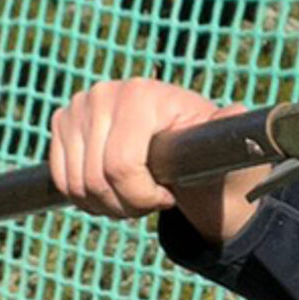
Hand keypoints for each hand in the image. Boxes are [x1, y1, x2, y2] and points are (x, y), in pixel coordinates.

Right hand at [48, 76, 230, 221]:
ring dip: (106, 206)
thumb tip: (237, 111)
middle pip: (96, 179)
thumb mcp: (222, 152)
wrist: (179, 153)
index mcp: (142, 94)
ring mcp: (79, 106)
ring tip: (134, 197)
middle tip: (151, 202)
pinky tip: (110, 192)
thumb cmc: (206, 157)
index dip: (143, 197)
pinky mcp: (63, 121)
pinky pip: (61, 179)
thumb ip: (226, 135)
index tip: (168, 197)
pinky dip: (84, 198)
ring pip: (76, 184)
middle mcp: (104, 93)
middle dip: (125, 205)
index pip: (121, 166)